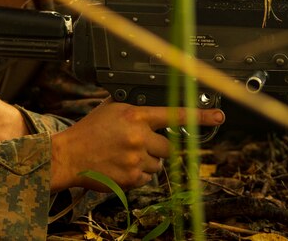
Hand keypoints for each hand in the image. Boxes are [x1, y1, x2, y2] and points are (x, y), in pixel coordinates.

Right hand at [49, 100, 224, 191]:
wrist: (68, 156)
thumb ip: (136, 108)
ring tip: (125, 155)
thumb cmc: (89, 131)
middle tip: (140, 144)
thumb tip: (155, 109)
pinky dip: (139, 173)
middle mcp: (139, 137)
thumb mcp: (111, 109)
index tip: (219, 117)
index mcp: (135, 116)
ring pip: (159, 163)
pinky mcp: (132, 178)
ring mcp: (136, 160)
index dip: (199, 117)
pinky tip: (121, 166)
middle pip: (169, 146)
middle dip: (158, 146)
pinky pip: (147, 177)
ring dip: (148, 160)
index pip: (174, 115)